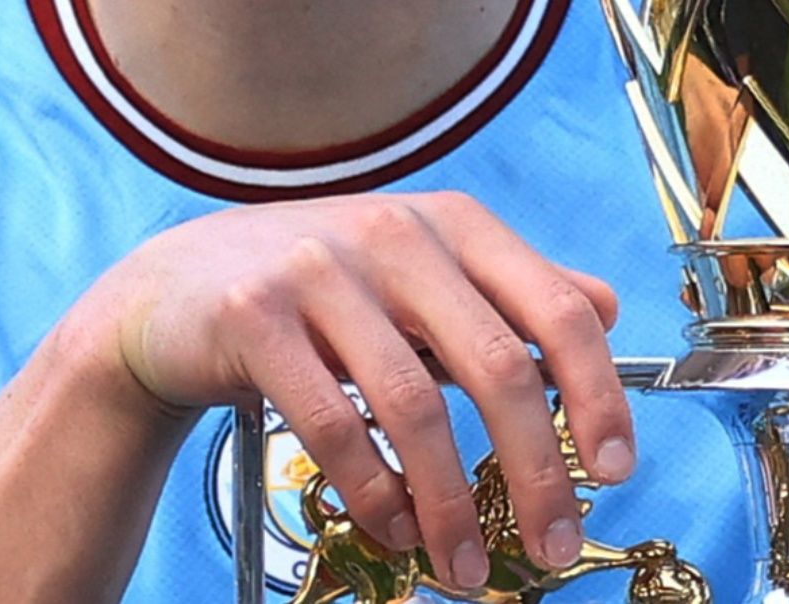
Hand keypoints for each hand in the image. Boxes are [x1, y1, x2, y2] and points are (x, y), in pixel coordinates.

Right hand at [82, 190, 628, 591]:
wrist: (173, 287)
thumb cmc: (315, 287)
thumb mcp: (418, 269)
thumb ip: (507, 288)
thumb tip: (607, 307)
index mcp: (453, 224)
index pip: (557, 308)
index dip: (597, 394)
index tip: (614, 467)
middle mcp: (395, 233)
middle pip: (498, 364)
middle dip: (535, 471)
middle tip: (549, 542)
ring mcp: (319, 269)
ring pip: (414, 406)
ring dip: (448, 503)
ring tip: (463, 564)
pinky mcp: (254, 315)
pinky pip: (333, 423)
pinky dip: (372, 490)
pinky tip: (390, 526)